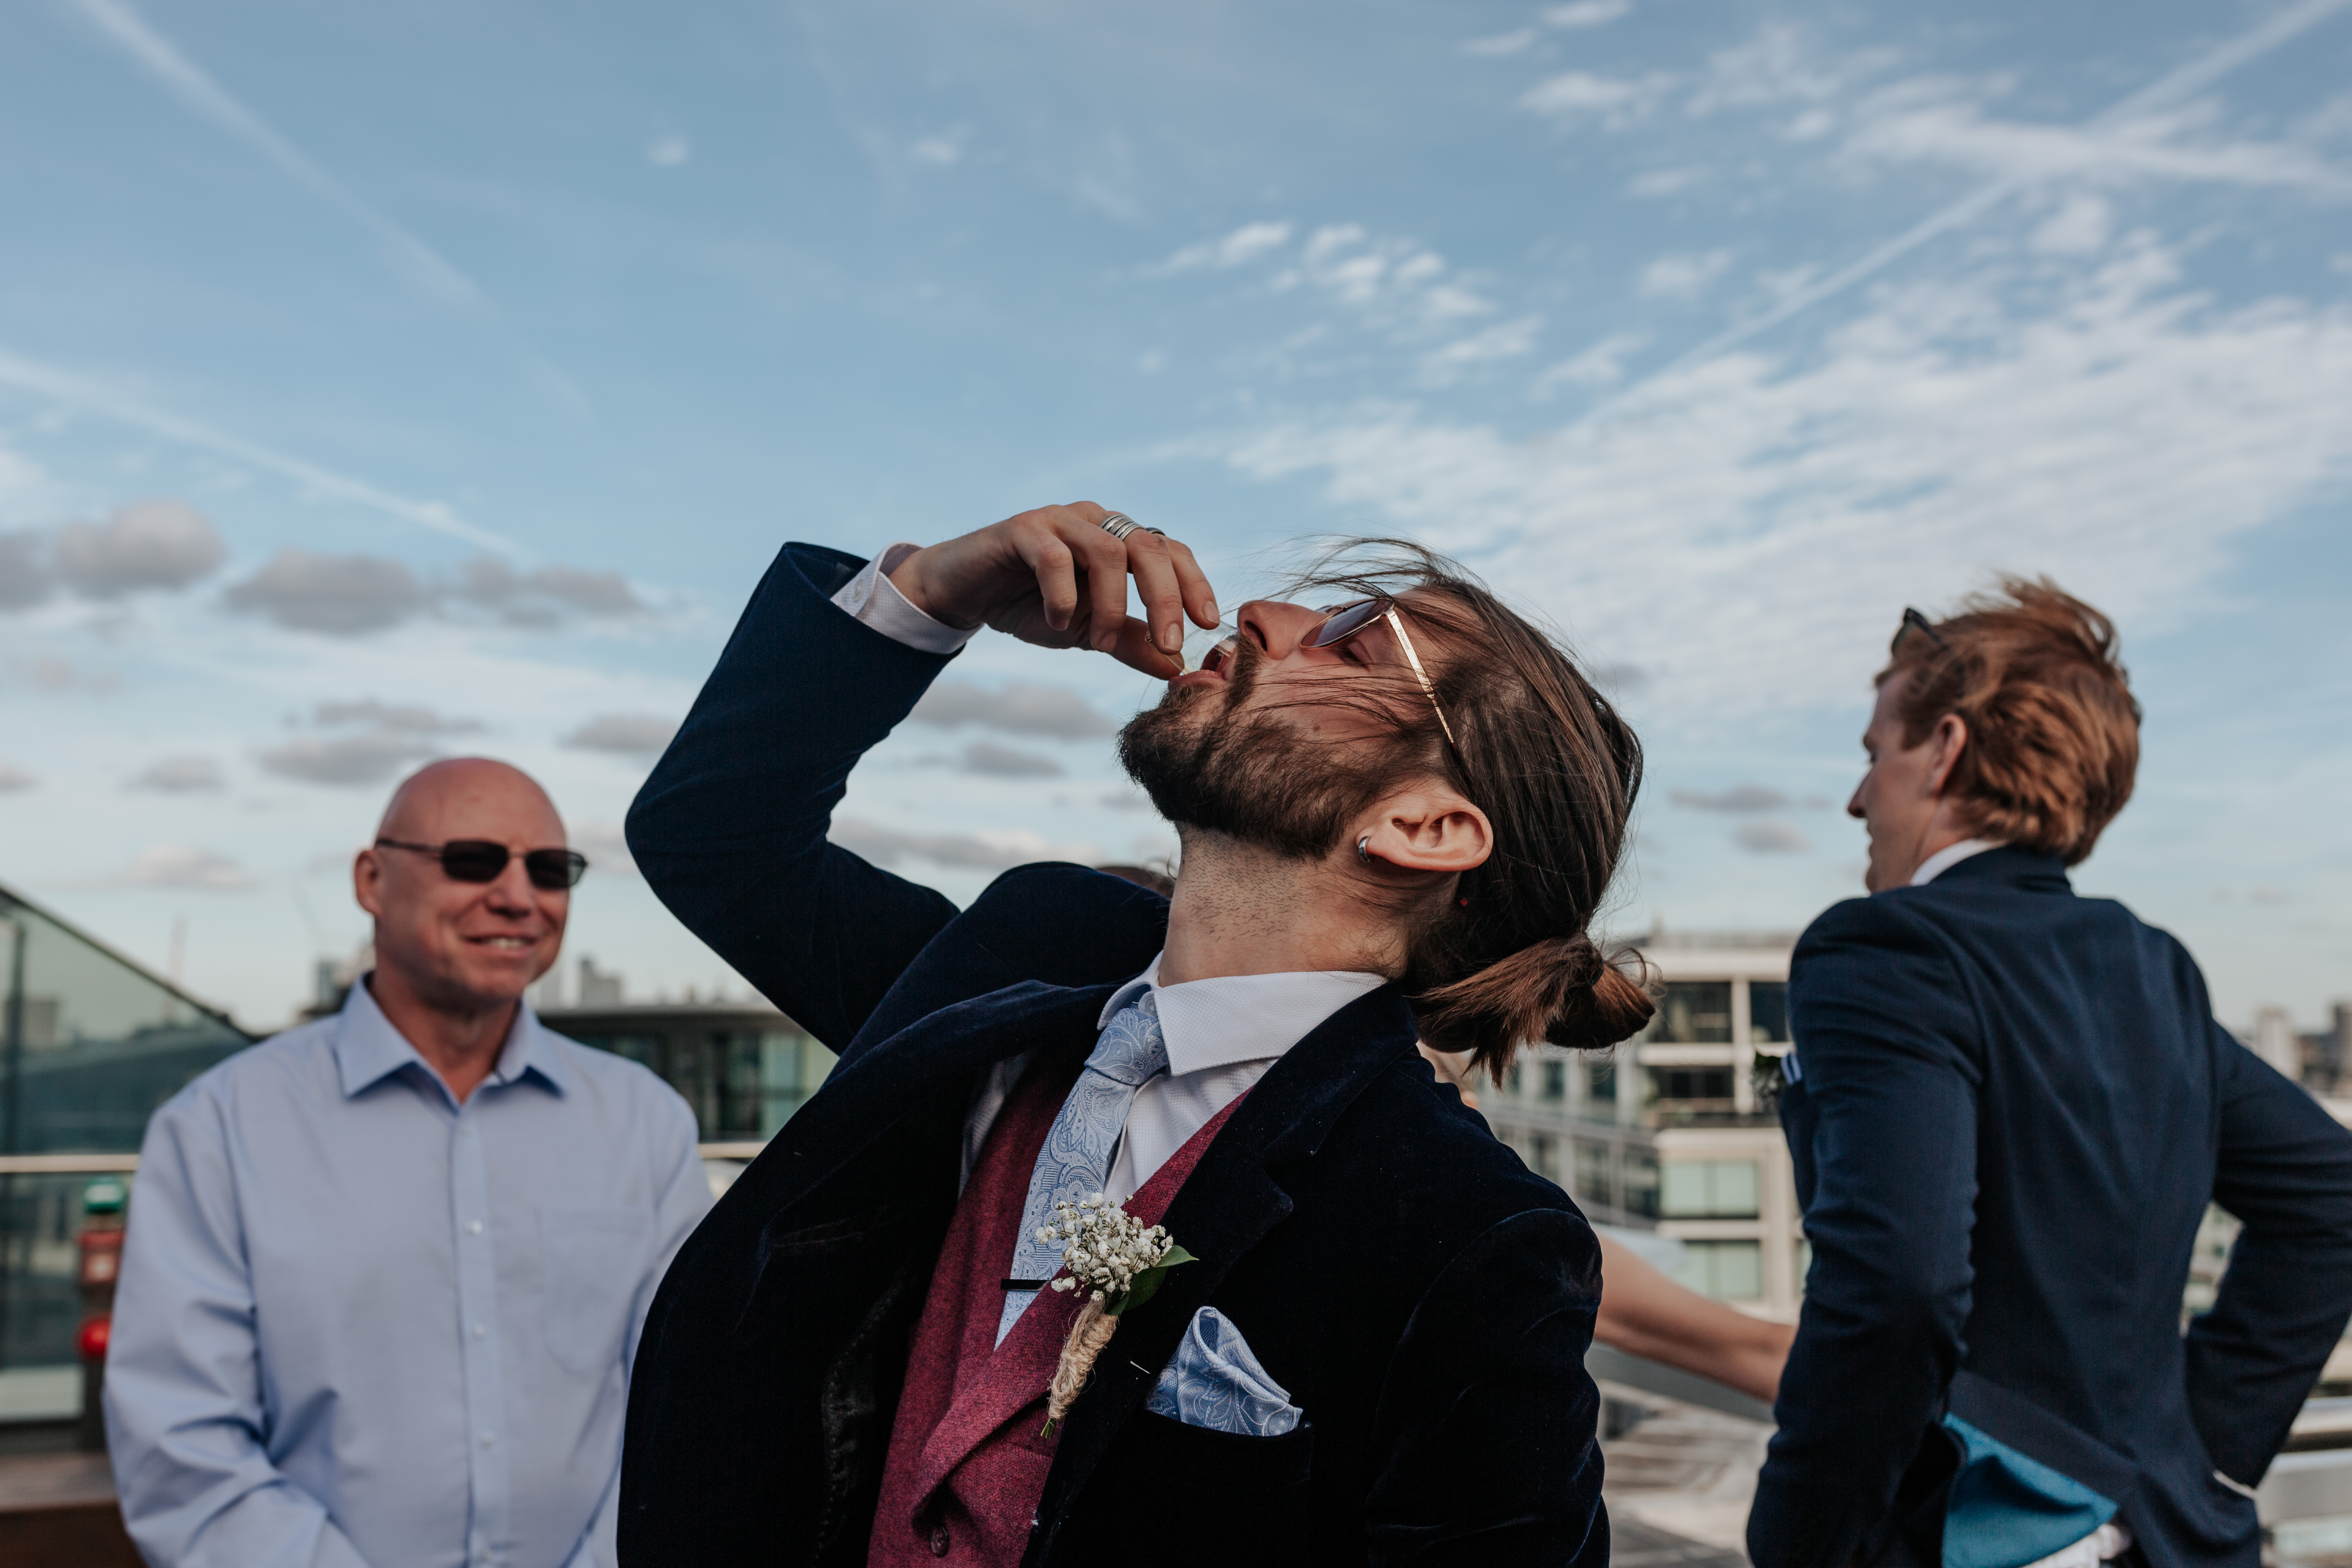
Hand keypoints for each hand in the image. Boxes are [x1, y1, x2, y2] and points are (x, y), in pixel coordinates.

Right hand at [886, 503, 1219, 677]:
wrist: (967, 595)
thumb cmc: (1032, 607)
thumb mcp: (1088, 632)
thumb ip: (1131, 643)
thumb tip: (1178, 667)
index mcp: (1119, 540)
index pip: (1171, 551)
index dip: (1194, 584)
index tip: (1207, 625)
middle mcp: (1096, 521)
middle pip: (1148, 547)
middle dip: (1165, 598)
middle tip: (1169, 643)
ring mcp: (1060, 519)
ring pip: (1107, 550)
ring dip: (1112, 603)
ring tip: (1100, 641)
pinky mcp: (1022, 528)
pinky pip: (1054, 556)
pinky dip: (1063, 594)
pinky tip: (1057, 621)